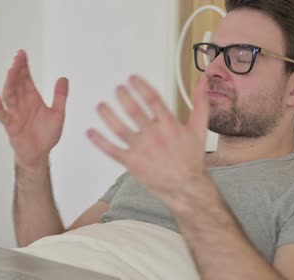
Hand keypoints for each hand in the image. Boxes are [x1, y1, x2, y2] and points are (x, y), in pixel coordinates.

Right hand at [0, 50, 68, 169]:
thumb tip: (64, 78)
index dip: (24, 66)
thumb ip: (60, 97)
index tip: (22, 53)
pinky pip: (3, 114)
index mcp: (32, 98)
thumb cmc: (47, 134)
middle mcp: (22, 103)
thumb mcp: (58, 113)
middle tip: (17, 58)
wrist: (40, 154)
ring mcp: (15, 113)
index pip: (26, 78)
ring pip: (9, 95)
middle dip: (17, 70)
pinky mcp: (10, 125)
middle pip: (17, 83)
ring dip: (9, 83)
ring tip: (11, 71)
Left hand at [87, 75, 209, 203]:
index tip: (132, 79)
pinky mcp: (132, 163)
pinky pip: (112, 150)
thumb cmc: (191, 161)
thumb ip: (200, 105)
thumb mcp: (199, 130)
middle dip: (123, 96)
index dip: (140, 86)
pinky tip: (90, 132)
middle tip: (117, 89)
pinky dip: (99, 141)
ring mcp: (142, 150)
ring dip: (107, 115)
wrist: (186, 188)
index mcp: (169, 125)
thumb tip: (203, 84)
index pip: (152, 99)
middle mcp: (154, 136)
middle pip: (133, 110)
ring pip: (119, 129)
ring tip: (101, 105)